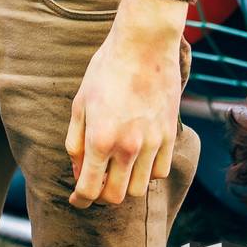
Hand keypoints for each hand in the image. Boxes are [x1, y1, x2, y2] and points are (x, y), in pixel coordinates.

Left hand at [65, 0, 187, 208]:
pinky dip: (147, 174)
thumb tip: (78, 171)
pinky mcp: (170, 136)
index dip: (80, 201)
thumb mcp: (80, 102)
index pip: (89, 189)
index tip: (76, 201)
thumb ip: (76, 141)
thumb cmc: (106, 70)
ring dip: (124, 187)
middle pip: (115, 197)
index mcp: (100, 139)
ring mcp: (152, 143)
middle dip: (101, 197)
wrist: (143, 45)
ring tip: (115, 172)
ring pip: (139, 189)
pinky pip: (160, 172)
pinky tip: (137, 160)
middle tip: (94, 186)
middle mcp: (128, 147)